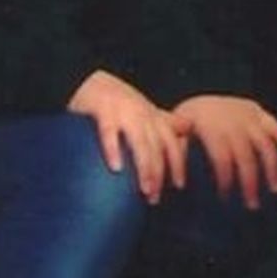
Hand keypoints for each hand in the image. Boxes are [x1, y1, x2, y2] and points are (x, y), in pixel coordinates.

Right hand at [68, 69, 191, 203]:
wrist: (88, 80)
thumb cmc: (119, 99)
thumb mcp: (145, 108)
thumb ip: (165, 120)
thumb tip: (188, 128)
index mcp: (153, 116)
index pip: (171, 142)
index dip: (178, 163)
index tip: (179, 185)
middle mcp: (142, 114)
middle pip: (157, 147)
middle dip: (159, 173)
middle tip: (155, 198)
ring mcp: (124, 112)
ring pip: (140, 142)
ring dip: (145, 167)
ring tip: (145, 189)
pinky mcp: (103, 111)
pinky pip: (109, 131)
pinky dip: (113, 149)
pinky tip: (116, 168)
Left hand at [173, 95, 276, 210]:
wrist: (198, 102)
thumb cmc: (185, 131)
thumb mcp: (175, 138)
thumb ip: (178, 155)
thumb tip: (177, 181)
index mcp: (209, 126)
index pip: (222, 156)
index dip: (226, 178)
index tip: (226, 198)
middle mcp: (231, 119)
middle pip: (246, 154)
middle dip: (250, 182)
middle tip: (253, 205)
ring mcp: (247, 115)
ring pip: (265, 143)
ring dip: (272, 168)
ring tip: (275, 190)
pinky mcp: (259, 112)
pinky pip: (276, 127)